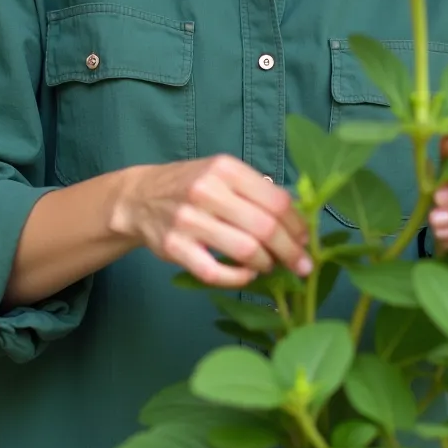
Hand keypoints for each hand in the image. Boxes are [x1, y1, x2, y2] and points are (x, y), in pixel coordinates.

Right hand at [110, 155, 311, 288]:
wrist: (140, 198)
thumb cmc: (192, 186)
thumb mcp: (223, 175)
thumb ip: (257, 192)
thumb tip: (299, 223)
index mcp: (226, 169)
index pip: (276, 201)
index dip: (297, 226)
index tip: (306, 241)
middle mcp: (207, 191)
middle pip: (264, 228)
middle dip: (290, 252)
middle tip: (302, 266)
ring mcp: (188, 220)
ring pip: (245, 251)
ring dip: (265, 265)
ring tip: (268, 266)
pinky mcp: (174, 247)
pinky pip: (215, 272)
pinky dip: (238, 278)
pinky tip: (245, 275)